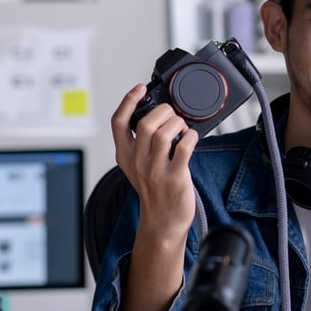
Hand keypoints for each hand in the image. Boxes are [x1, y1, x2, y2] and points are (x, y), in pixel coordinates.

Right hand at [110, 83, 199, 239]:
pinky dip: (191, 136)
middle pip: (146, 123)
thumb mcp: (137, 166)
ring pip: (164, 133)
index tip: (140, 88)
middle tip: (172, 115)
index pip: (119, 122)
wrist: (162, 222)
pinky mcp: (175, 177)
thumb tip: (156, 116)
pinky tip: (191, 138)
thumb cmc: (154, 191)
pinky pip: (184, 147)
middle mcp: (138, 162)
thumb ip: (141, 144)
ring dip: (178, 123)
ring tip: (182, 128)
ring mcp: (156, 170)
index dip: (128, 100)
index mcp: (124, 155)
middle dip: (164, 111)